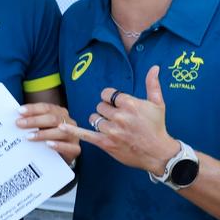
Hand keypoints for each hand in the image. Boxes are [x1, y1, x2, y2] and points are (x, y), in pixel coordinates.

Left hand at [16, 102, 79, 165]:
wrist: (61, 155)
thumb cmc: (48, 138)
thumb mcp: (41, 128)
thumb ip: (31, 122)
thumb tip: (16, 118)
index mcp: (59, 113)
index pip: (46, 108)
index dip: (33, 109)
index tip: (20, 111)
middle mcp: (68, 122)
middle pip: (53, 118)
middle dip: (35, 120)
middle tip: (19, 123)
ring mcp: (73, 135)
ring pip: (61, 132)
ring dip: (43, 133)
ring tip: (29, 136)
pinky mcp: (75, 149)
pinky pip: (69, 147)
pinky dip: (58, 145)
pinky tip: (48, 145)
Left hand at [61, 65, 180, 174]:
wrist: (158, 153)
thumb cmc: (157, 127)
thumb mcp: (158, 104)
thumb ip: (152, 84)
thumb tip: (154, 67)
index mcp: (130, 104)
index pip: (107, 94)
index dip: (110, 99)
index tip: (115, 104)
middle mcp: (119, 116)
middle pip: (100, 106)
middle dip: (106, 111)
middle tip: (117, 118)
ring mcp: (111, 130)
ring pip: (94, 118)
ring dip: (99, 121)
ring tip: (111, 127)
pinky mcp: (105, 143)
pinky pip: (85, 134)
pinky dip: (72, 131)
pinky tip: (61, 127)